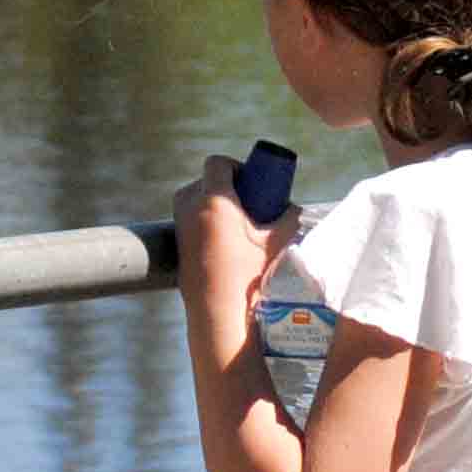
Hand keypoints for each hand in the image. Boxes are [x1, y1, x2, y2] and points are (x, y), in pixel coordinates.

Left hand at [175, 155, 279, 311]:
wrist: (217, 308)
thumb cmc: (247, 273)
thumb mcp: (274, 243)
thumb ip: (289, 220)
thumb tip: (295, 209)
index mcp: (213, 200)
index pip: (216, 163)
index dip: (234, 165)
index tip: (249, 179)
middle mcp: (190, 207)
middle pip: (203, 179)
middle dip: (223, 183)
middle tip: (244, 199)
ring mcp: (179, 224)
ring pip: (192, 197)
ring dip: (211, 200)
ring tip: (233, 219)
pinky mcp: (176, 241)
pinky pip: (187, 216)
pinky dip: (201, 217)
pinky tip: (220, 235)